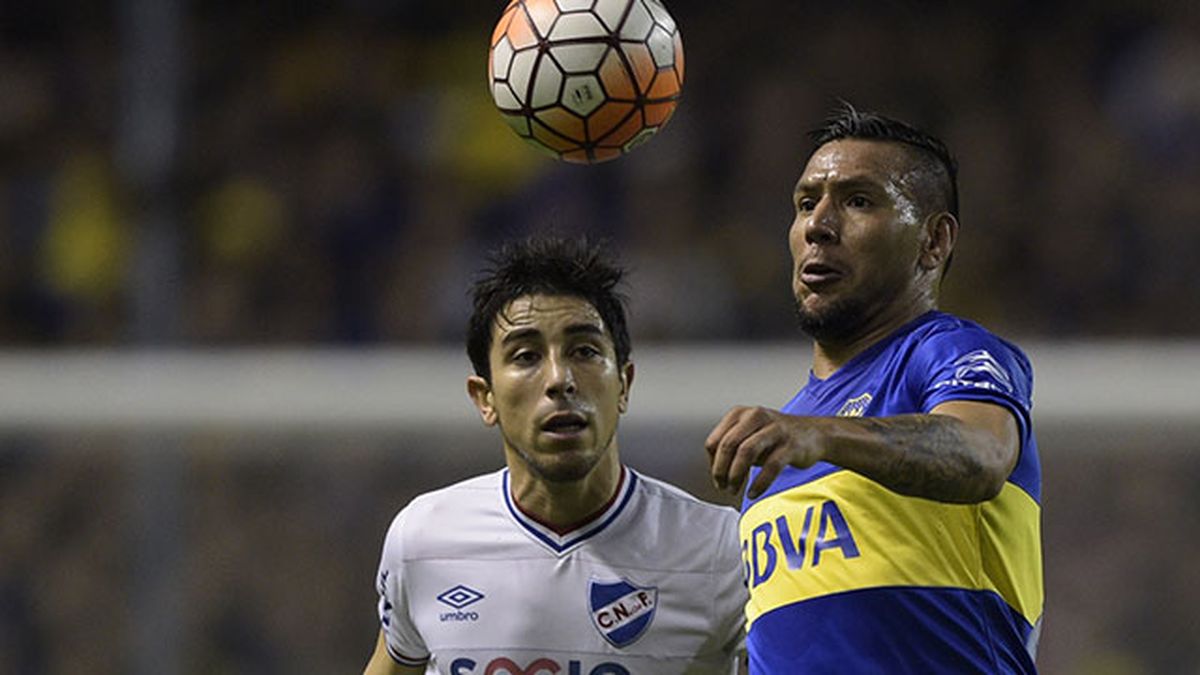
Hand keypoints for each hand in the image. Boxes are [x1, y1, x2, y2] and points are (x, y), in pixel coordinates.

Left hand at [705, 406, 823, 499]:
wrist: (814, 434)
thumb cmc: (776, 437)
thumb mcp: (749, 436)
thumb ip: (731, 447)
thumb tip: (715, 471)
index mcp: (740, 414)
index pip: (715, 440)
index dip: (712, 463)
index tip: (717, 478)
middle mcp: (756, 416)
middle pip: (728, 445)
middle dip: (721, 471)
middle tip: (723, 486)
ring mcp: (774, 429)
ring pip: (746, 452)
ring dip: (736, 476)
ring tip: (735, 489)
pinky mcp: (790, 445)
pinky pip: (770, 467)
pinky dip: (759, 483)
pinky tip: (753, 492)